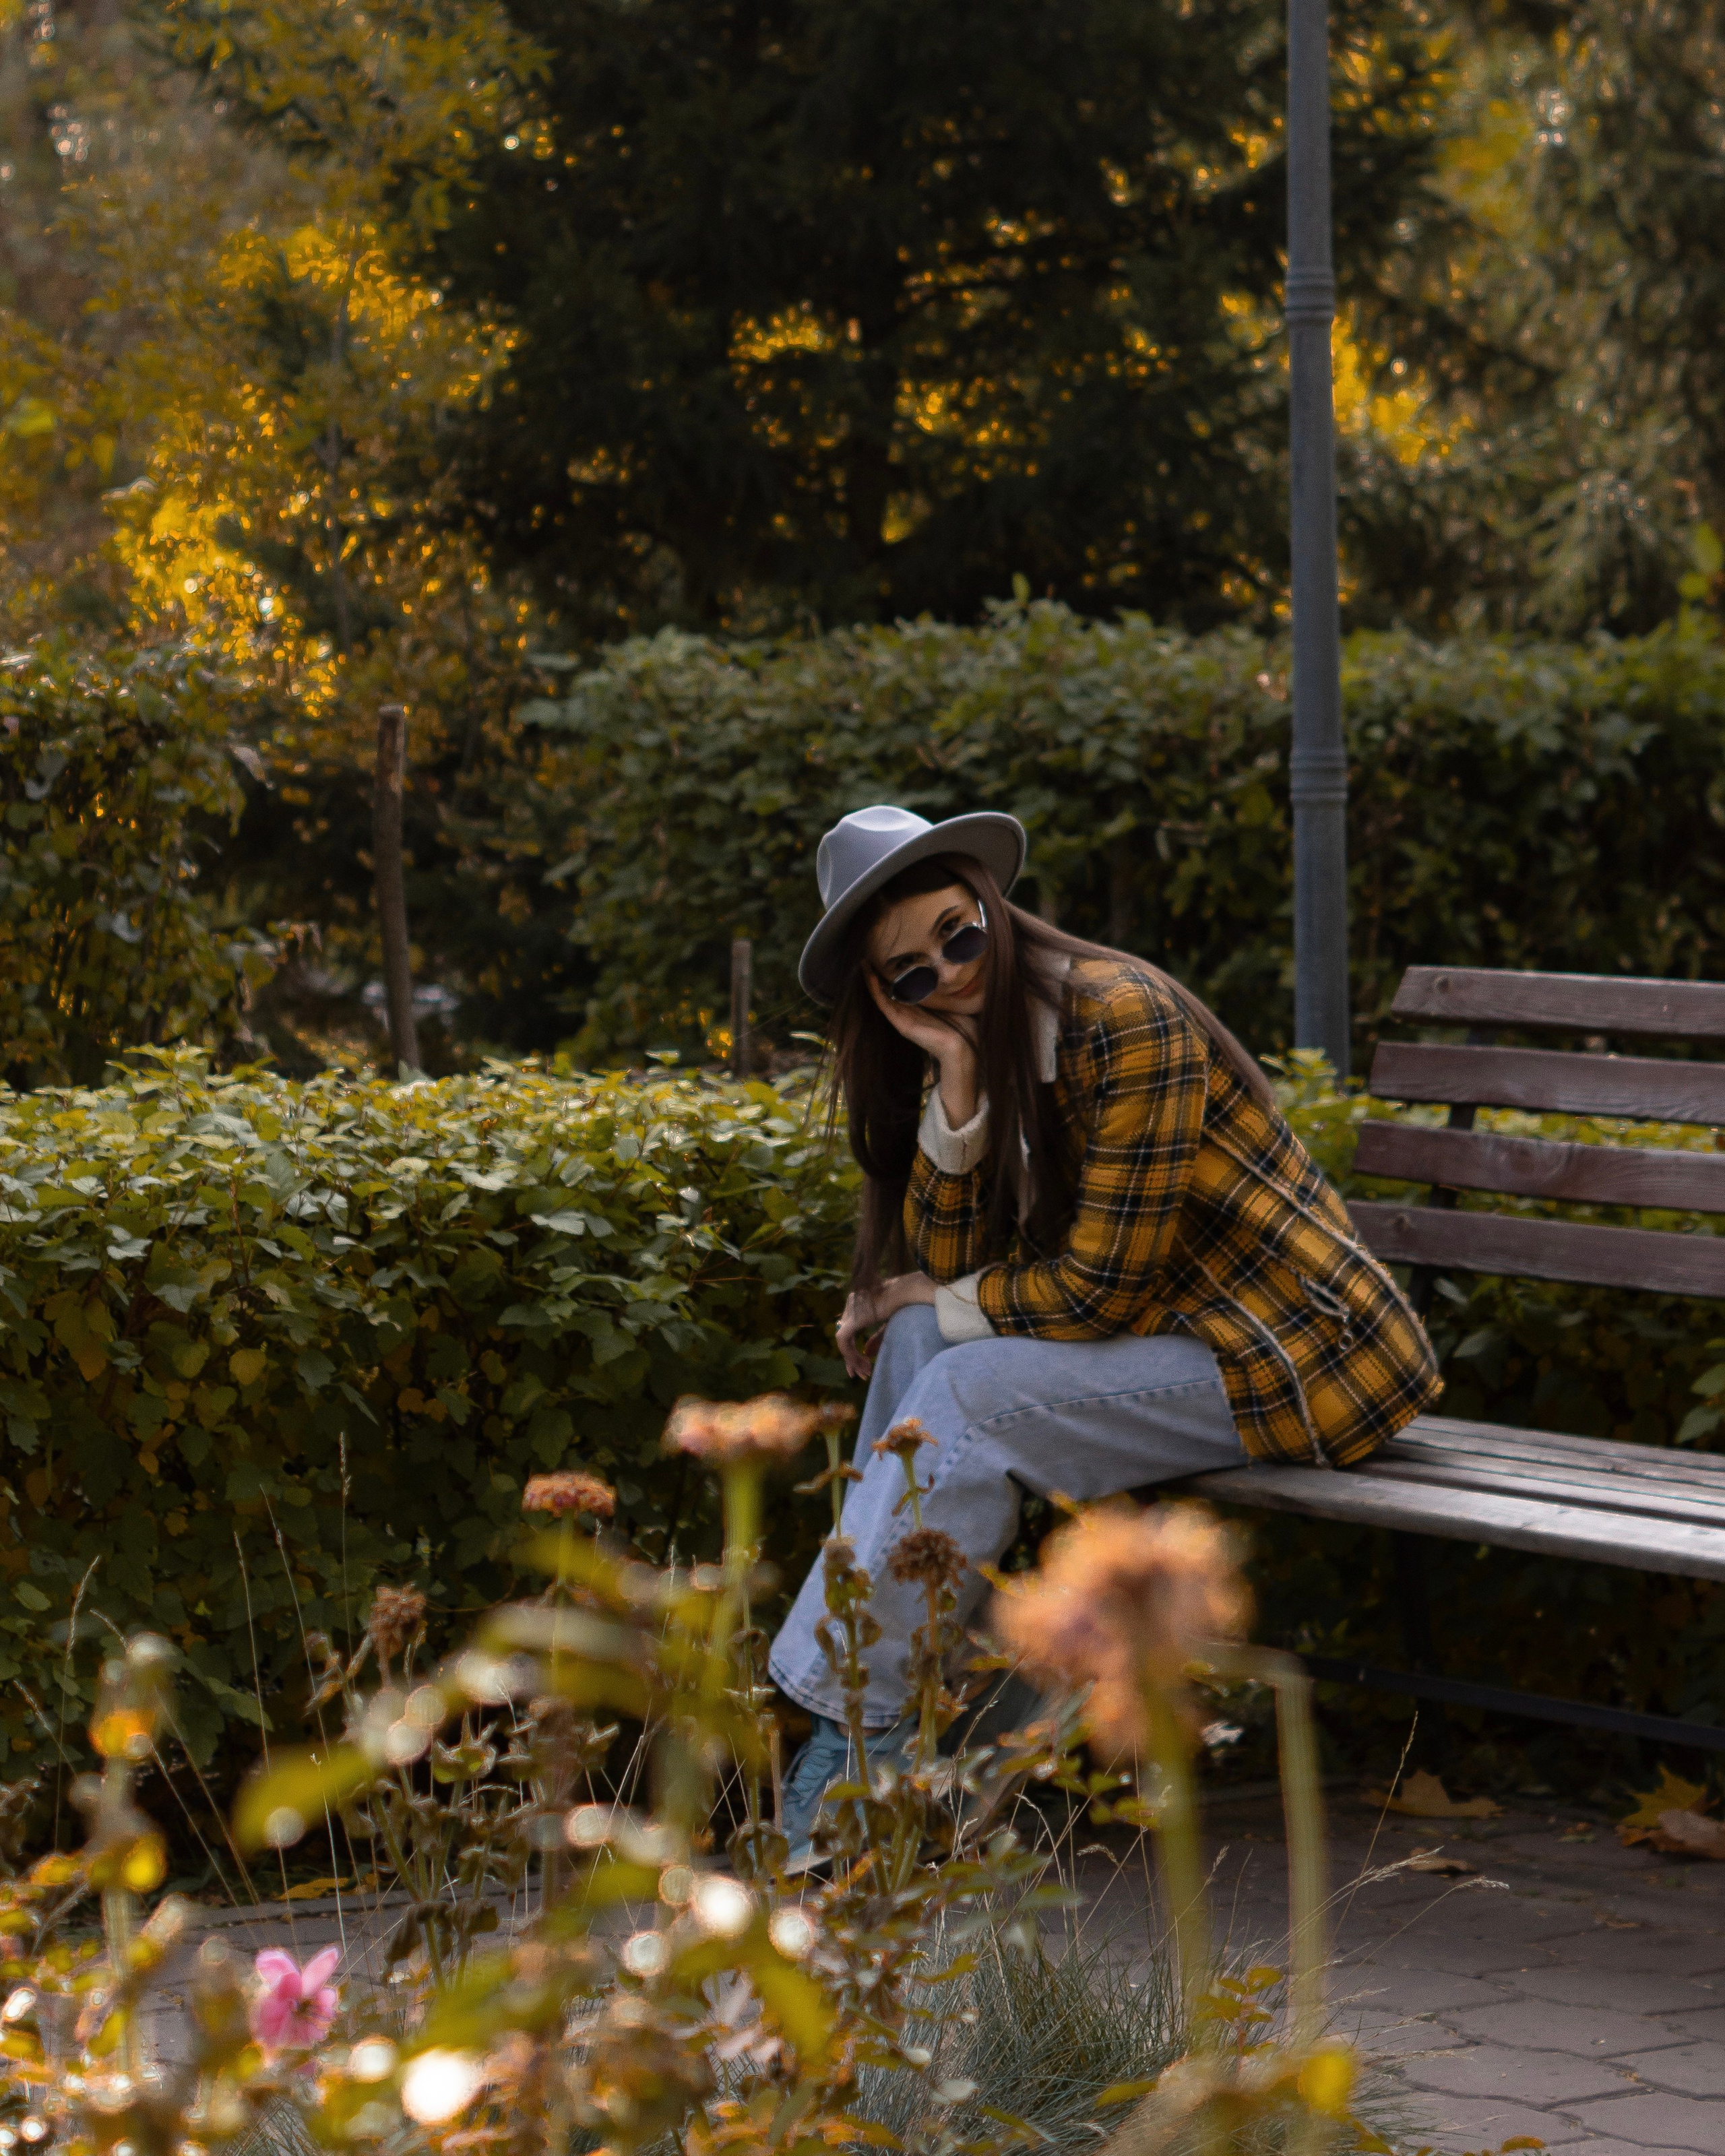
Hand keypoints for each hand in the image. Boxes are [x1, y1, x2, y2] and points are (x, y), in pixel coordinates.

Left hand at [836, 1272, 935, 1381]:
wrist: (905, 1293)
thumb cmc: (902, 1304)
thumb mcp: (887, 1324)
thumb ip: (876, 1338)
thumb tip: (868, 1353)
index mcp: (857, 1303)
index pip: (850, 1331)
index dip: (853, 1349)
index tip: (863, 1364)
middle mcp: (850, 1305)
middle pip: (846, 1337)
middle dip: (851, 1358)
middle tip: (859, 1374)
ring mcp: (849, 1311)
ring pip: (843, 1341)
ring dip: (852, 1359)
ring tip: (864, 1373)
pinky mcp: (851, 1320)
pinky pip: (844, 1341)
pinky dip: (850, 1354)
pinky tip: (861, 1364)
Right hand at [866, 973, 978, 1125]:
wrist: (962, 1047)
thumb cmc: (963, 1028)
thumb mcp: (953, 1003)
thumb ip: (949, 992)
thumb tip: (956, 974)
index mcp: (918, 1010)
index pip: (901, 990)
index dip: (891, 975)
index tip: (886, 958)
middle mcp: (907, 1014)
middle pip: (887, 992)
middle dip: (876, 975)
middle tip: (867, 959)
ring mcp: (901, 1019)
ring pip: (880, 996)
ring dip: (871, 980)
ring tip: (864, 964)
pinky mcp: (900, 1023)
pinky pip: (883, 1003)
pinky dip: (875, 989)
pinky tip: (870, 976)